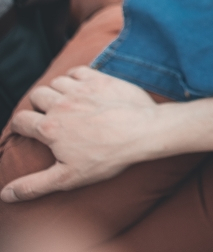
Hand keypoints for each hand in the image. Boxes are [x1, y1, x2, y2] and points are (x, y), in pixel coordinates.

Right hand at [1, 67, 160, 201]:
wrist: (145, 132)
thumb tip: (5, 194)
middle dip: (39, 105)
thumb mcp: (68, 178)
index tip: (29, 130)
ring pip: (56, 82)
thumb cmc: (108, 156)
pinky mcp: (101, 79)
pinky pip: (78, 70)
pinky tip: (82, 87)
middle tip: (51, 115)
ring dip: (57, 90)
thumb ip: (34, 185)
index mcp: (50, 128)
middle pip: (37, 96)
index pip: (21, 120)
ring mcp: (82, 89)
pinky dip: (75, 76)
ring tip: (66, 102)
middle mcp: (62, 105)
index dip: (22, 125)